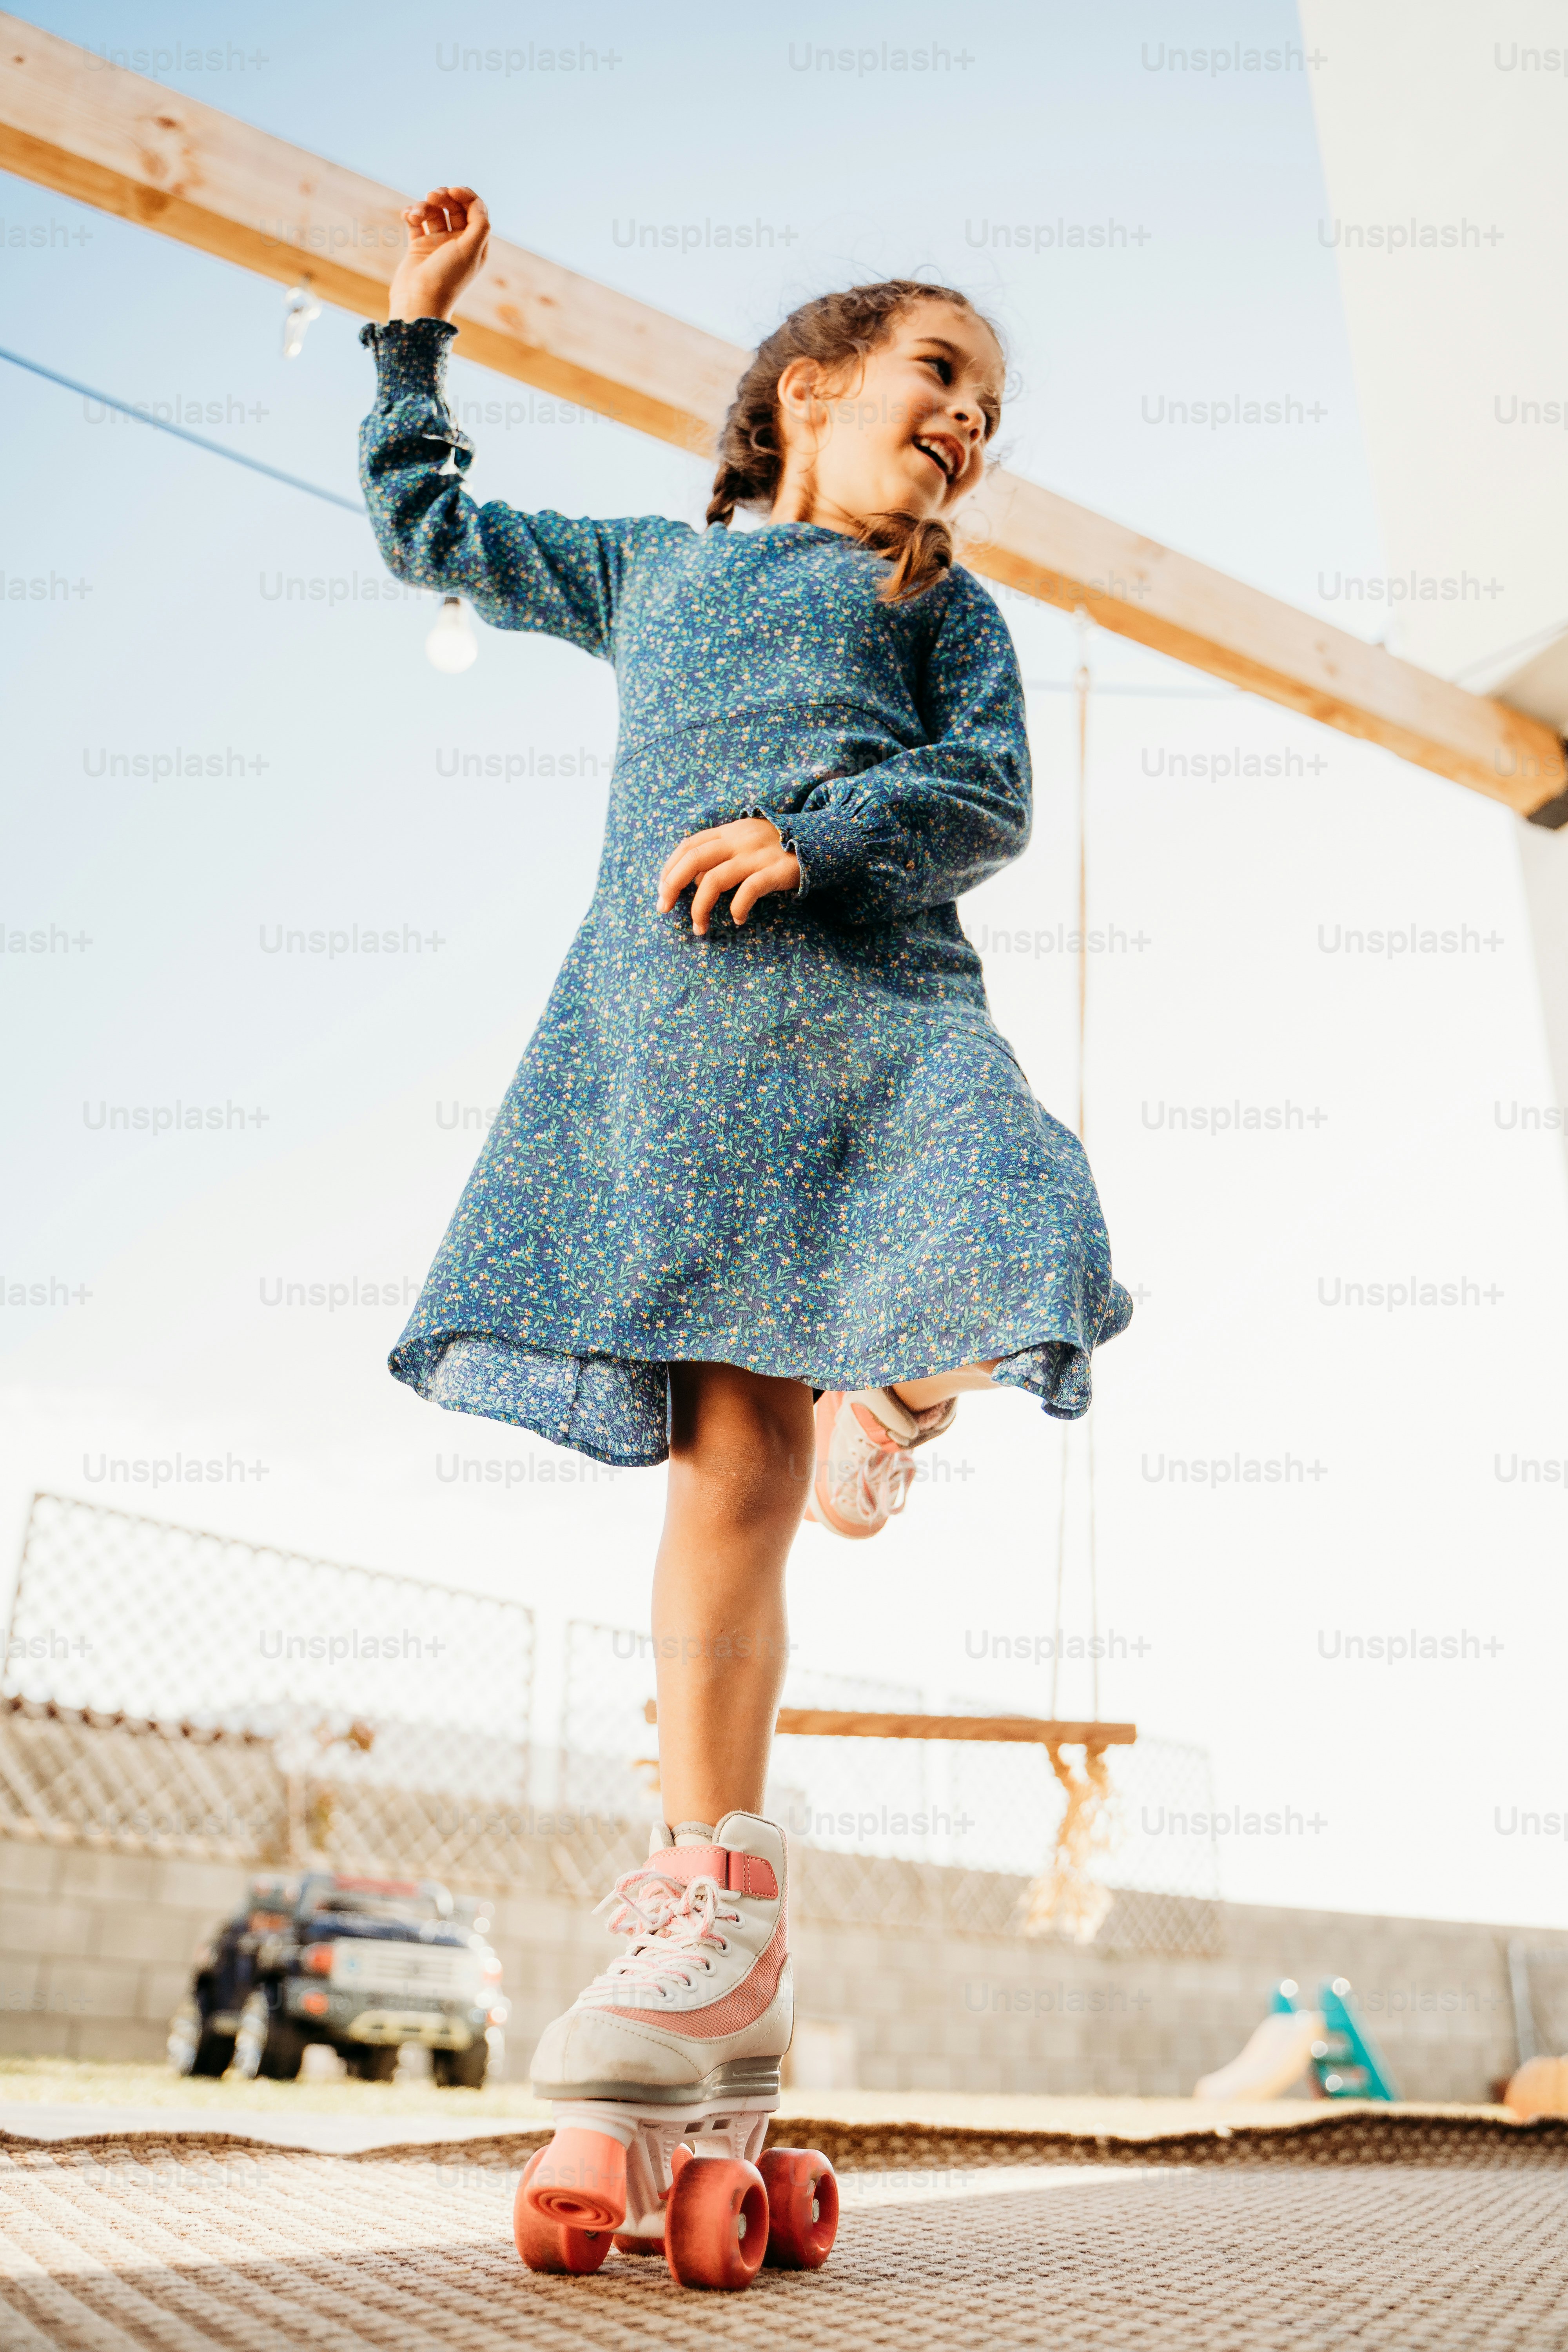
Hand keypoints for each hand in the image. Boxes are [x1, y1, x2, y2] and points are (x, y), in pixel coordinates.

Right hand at [388, 186, 490, 321]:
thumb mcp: (470, 251)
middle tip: (432, 196)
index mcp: (474, 244)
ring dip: (423, 207)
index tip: (452, 191)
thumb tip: (479, 203)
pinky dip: (411, 214)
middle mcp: (458, 243)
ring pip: (433, 212)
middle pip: (454, 207)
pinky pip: (416, 222)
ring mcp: (438, 244)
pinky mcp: (419, 246)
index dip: (465, 195)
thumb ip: (480, 225)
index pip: (474, 210)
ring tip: (415, 215)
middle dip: (443, 197)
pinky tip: (406, 215)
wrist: (418, 301)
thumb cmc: (446, 278)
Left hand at [657, 817, 801, 936]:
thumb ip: (719, 854)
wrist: (818, 842)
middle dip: (672, 886)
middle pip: (693, 859)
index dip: (668, 869)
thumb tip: (693, 879)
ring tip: (699, 928)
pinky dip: (737, 908)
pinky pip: (748, 891)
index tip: (661, 892)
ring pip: (715, 880)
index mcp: (728, 831)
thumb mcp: (744, 842)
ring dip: (700, 907)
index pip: (688, 845)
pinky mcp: (776, 871)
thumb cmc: (774, 848)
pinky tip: (737, 920)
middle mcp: (738, 840)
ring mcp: (757, 855)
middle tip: (664, 909)